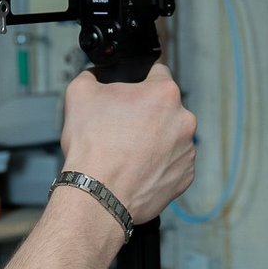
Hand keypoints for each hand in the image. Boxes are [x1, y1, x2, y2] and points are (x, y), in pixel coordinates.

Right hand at [60, 65, 195, 222]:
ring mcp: (187, 150)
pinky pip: (173, 163)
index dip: (139, 82)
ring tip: (127, 153)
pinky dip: (158, 165)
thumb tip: (96, 75)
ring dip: (154, 140)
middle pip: (165, 108)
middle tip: (122, 128)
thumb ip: (92, 75)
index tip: (129, 95)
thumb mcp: (79, 94)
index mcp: (164, 93)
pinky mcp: (185, 176)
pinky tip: (137, 169)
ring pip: (171, 136)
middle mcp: (184, 120)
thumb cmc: (92, 146)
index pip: (157, 73)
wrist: (98, 194)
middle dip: (146, 114)